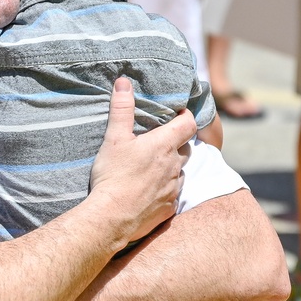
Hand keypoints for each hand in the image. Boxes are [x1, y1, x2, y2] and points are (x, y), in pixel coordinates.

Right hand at [90, 77, 195, 245]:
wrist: (111, 217)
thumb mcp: (114, 138)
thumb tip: (124, 82)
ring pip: (179, 172)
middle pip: (185, 148)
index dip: (185, 116)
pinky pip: (173, 194)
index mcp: (164, 145)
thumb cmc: (113, 175)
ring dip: (170, 167)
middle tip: (157, 141)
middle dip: (175, 143)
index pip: (188, 124)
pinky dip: (165, 189)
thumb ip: (122, 109)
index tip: (176, 114)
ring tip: (150, 167)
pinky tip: (148, 191)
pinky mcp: (169, 208)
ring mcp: (174, 188)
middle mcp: (175, 166)